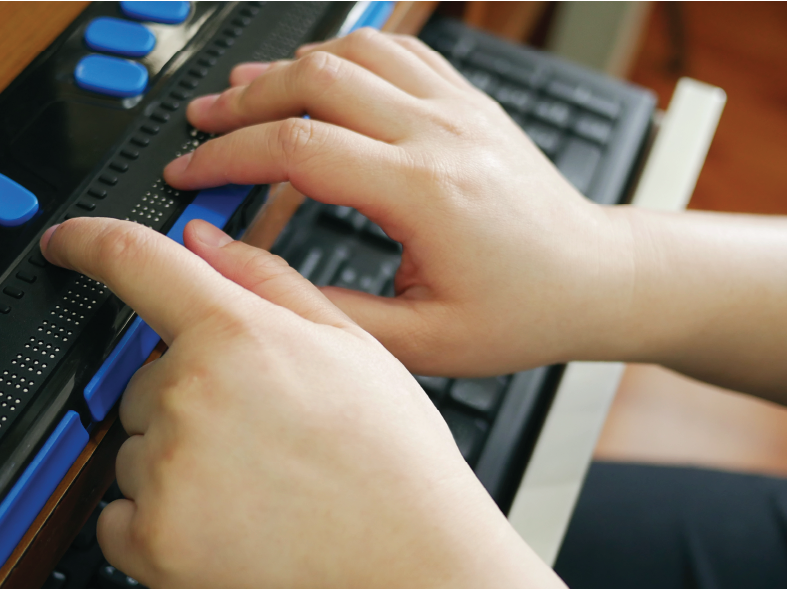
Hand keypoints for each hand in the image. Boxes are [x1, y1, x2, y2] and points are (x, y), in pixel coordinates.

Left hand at [40, 217, 658, 588]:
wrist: (412, 567)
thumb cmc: (391, 460)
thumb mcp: (349, 343)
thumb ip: (262, 278)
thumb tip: (199, 240)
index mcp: (233, 335)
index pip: (132, 262)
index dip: (86, 242)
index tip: (65, 243)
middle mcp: (186, 396)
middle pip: (139, 383)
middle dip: (181, 402)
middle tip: (256, 437)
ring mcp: (164, 473)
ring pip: (130, 454)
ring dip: (170, 467)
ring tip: (253, 490)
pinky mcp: (153, 544)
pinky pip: (115, 520)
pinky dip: (153, 526)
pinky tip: (224, 528)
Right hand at [164, 29, 639, 376]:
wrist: (596, 277)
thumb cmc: (524, 312)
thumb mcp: (422, 342)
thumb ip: (327, 309)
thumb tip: (248, 275)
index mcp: (425, 194)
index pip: (299, 148)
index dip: (228, 157)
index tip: (191, 176)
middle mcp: (440, 135)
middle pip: (314, 81)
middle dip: (241, 102)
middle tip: (198, 126)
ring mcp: (456, 108)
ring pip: (351, 52)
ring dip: (285, 69)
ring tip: (240, 94)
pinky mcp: (466, 100)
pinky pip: (394, 49)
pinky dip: (339, 53)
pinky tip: (310, 73)